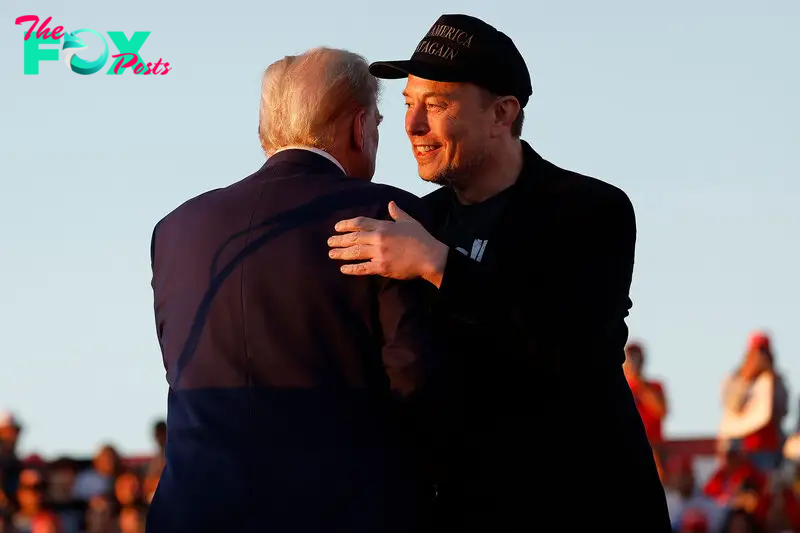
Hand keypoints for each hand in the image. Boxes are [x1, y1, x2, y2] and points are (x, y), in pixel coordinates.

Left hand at [327, 201, 447, 286]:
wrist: (430, 257)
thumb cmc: (422, 238)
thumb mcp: (409, 222)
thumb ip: (398, 213)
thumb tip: (391, 203)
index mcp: (384, 226)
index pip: (360, 223)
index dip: (346, 225)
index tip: (337, 227)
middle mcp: (379, 238)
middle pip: (354, 238)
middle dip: (340, 240)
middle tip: (329, 242)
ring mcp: (379, 253)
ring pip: (355, 253)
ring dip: (341, 253)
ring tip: (331, 254)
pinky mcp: (382, 267)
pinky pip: (363, 268)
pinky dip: (352, 269)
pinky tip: (343, 269)